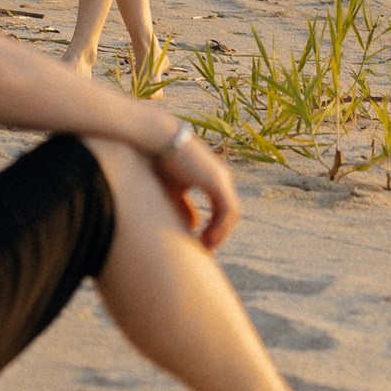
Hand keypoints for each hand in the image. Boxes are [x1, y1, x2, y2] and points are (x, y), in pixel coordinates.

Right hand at [151, 132, 238, 250]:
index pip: (223, 209)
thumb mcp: (174, 190)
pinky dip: (220, 227)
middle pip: (230, 214)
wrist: (158, 139)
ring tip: (206, 247)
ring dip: (221, 234)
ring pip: (231, 214)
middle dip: (220, 234)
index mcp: (213, 179)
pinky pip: (227, 210)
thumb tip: (193, 225)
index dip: (215, 228)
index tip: (201, 243)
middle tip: (206, 250)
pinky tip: (207, 238)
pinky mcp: (216, 180)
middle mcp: (222, 178)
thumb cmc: (162, 162)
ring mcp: (221, 178)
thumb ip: (184, 207)